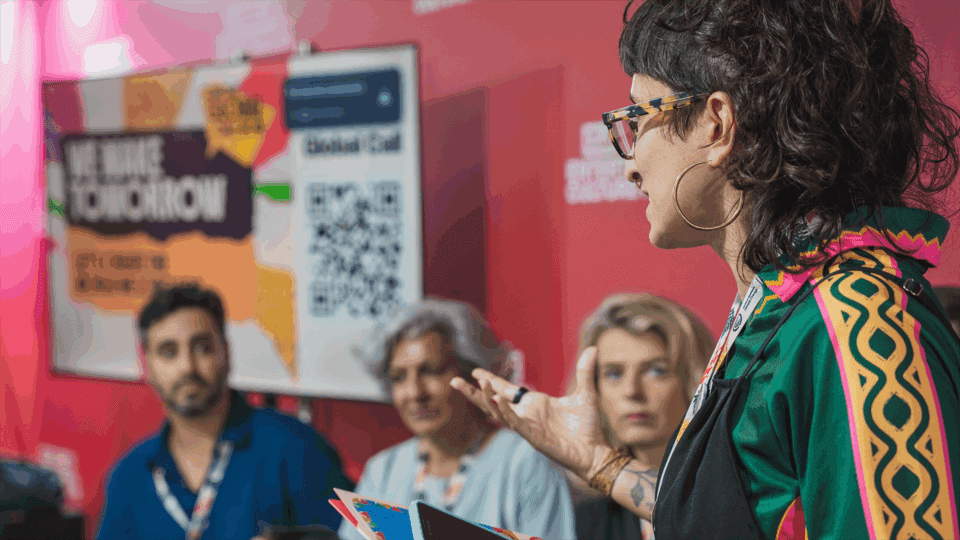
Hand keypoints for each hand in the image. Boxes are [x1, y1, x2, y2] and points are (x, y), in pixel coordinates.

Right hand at [451, 347, 610, 479]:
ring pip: (498, 412)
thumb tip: (593, 348)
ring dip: (486, 398)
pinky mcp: (531, 437)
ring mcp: (527, 426)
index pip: (508, 390)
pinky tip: (495, 398)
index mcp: (534, 404)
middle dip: (474, 392)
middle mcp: (526, 414)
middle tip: (455, 381)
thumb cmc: (588, 426)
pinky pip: (513, 422)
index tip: (476, 372)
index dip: (491, 381)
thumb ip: (584, 372)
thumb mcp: (586, 394)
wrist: (594, 450)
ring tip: (478, 383)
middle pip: (493, 401)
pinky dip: (503, 411)